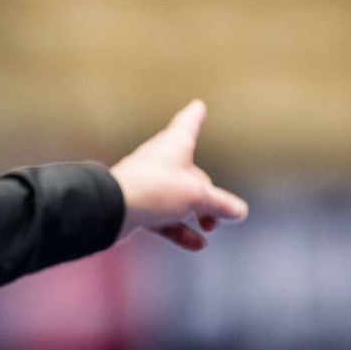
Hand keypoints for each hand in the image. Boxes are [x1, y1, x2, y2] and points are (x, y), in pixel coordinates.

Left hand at [110, 99, 247, 250]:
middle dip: (208, 196)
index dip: (194, 116)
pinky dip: (179, 230)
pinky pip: (164, 217)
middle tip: (220, 215)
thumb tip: (240, 211)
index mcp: (173, 146)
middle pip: (192, 175)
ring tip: (209, 229)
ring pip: (178, 198)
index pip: (187, 125)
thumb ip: (220, 204)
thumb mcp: (196, 197)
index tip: (197, 105)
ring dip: (196, 215)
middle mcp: (159, 161)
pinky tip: (196, 244)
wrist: (111, 209)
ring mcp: (147, 184)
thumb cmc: (154, 190)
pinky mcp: (137, 206)